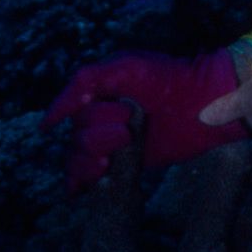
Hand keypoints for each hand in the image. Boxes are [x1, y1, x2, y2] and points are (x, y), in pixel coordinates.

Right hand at [45, 49, 246, 193]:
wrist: (204, 104)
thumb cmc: (170, 79)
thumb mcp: (127, 67)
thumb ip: (83, 83)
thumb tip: (46, 122)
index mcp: (99, 94)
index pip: (72, 115)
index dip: (92, 117)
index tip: (118, 111)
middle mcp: (100, 119)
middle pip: (76, 140)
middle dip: (100, 137)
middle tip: (131, 128)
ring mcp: (110, 144)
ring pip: (77, 162)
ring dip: (92, 162)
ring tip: (115, 158)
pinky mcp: (121, 165)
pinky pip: (85, 182)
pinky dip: (83, 184)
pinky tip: (98, 179)